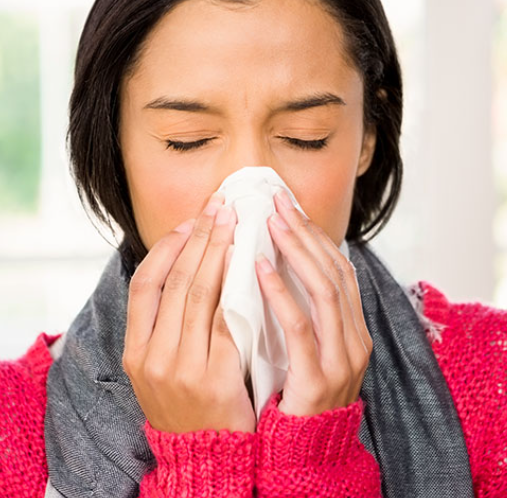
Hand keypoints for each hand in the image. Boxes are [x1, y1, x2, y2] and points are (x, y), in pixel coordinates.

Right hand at [123, 193, 255, 433]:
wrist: (206, 457)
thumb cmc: (189, 403)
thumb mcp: (163, 366)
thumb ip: (169, 324)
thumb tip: (192, 264)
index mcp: (136, 351)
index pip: (144, 285)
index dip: (166, 248)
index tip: (189, 221)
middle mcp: (153, 357)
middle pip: (175, 282)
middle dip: (199, 238)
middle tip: (219, 207)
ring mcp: (182, 369)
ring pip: (200, 295)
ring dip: (218, 253)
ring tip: (234, 224)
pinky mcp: (215, 378)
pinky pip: (227, 322)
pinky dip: (237, 289)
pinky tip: (249, 265)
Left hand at [255, 188, 372, 416]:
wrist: (304, 453)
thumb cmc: (296, 393)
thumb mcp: (307, 346)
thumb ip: (300, 308)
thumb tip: (274, 261)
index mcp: (352, 328)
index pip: (338, 268)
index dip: (314, 234)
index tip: (288, 206)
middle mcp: (355, 338)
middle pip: (334, 271)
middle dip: (305, 232)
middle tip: (277, 201)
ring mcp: (342, 359)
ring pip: (324, 290)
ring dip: (296, 251)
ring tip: (270, 223)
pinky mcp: (319, 378)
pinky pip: (300, 326)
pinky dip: (281, 293)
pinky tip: (260, 267)